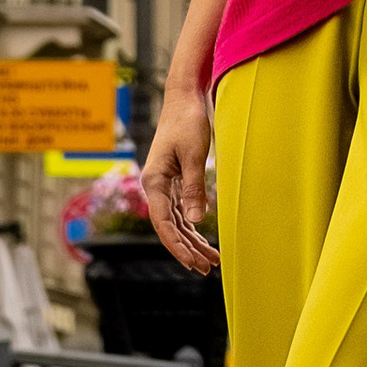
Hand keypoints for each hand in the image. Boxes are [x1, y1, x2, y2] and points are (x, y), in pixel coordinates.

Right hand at [141, 81, 217, 273]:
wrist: (185, 98)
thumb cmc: (188, 122)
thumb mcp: (193, 155)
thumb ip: (194, 188)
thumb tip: (196, 220)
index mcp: (154, 181)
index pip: (164, 223)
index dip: (178, 246)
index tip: (193, 263)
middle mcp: (155, 186)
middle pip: (169, 227)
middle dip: (187, 249)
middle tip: (207, 269)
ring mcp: (164, 184)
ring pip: (176, 221)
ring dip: (192, 240)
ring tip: (212, 260)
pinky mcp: (174, 179)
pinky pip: (181, 209)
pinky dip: (192, 225)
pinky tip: (204, 239)